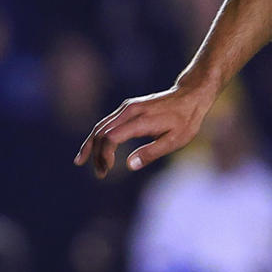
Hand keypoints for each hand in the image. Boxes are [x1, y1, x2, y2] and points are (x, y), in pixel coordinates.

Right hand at [76, 85, 212, 178]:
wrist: (190, 96)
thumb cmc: (186, 121)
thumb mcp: (175, 141)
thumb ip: (152, 152)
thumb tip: (129, 165)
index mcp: (140, 120)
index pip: (111, 137)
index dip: (105, 155)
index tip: (107, 170)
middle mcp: (129, 111)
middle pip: (101, 132)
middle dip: (96, 154)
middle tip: (100, 174)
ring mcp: (127, 108)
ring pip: (100, 126)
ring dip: (91, 145)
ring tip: (82, 162)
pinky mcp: (127, 109)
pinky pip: (106, 123)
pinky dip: (96, 136)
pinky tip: (90, 148)